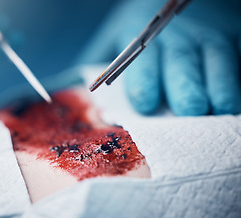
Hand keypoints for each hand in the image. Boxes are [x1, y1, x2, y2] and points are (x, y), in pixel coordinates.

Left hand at [79, 0, 240, 115]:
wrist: (170, 0)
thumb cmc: (141, 28)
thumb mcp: (117, 37)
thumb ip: (105, 63)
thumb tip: (88, 92)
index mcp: (142, 39)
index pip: (141, 63)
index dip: (144, 83)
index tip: (146, 104)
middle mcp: (177, 37)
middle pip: (181, 64)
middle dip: (186, 88)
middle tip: (190, 109)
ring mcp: (209, 35)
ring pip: (219, 61)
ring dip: (221, 86)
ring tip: (220, 108)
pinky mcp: (233, 34)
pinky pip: (239, 56)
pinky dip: (237, 78)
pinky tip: (235, 98)